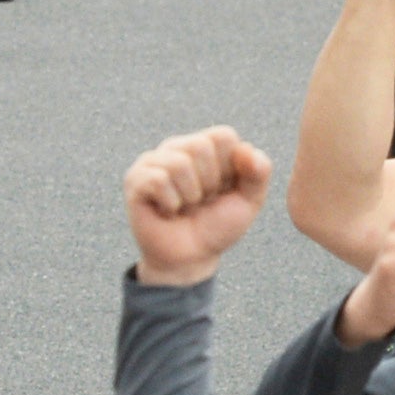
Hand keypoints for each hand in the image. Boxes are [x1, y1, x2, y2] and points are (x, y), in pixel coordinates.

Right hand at [124, 126, 272, 285]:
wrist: (191, 259)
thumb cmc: (217, 226)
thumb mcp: (249, 201)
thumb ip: (259, 172)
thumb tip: (245, 149)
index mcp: (205, 146)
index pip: (224, 136)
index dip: (230, 168)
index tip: (223, 189)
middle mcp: (177, 147)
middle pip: (201, 146)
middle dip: (210, 183)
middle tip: (202, 200)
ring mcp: (153, 161)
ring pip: (179, 163)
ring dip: (190, 196)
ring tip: (185, 206)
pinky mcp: (135, 180)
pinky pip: (158, 180)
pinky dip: (171, 203)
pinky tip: (168, 211)